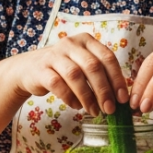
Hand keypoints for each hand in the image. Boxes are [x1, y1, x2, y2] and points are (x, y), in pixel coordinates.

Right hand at [13, 33, 128, 115]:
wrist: (29, 69)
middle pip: (93, 66)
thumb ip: (100, 75)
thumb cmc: (63, 69)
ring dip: (87, 97)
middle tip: (110, 109)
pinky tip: (76, 106)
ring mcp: (54, 55)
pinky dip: (70, 98)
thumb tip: (119, 98)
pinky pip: (58, 85)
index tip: (123, 98)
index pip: (107, 57)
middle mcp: (70, 44)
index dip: (117, 79)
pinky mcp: (41, 69)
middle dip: (104, 90)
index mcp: (86, 40)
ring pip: (75, 75)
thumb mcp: (83, 65)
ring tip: (94, 111)